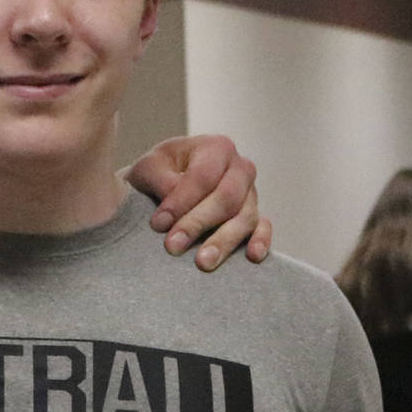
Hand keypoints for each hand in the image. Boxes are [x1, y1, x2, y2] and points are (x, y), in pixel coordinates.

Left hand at [122, 135, 271, 270]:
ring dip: (223, 241)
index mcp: (215, 148)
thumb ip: (159, 181)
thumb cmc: (156, 174)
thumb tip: (172, 208)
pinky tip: (252, 256)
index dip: (181, 201)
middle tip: (173, 246)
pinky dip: (261, 241)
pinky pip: (263, 227)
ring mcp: (250, 193)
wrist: (160, 185)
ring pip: (244, 217)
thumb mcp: (148, 168)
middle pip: (227, 198)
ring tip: (203, 263)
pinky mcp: (254, 215)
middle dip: (198, 223)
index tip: (158, 224)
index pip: (204, 176)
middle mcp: (239, 168)